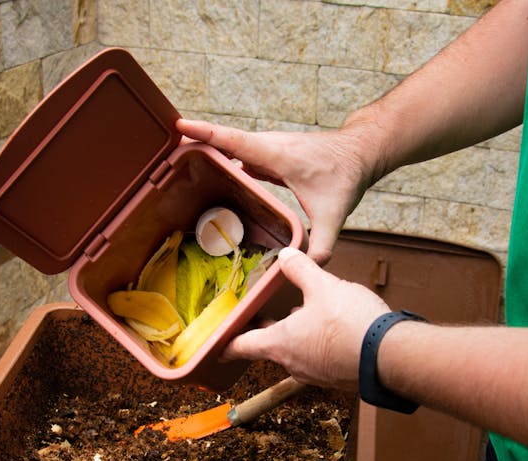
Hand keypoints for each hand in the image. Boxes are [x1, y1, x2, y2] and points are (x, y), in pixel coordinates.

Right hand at [176, 118, 374, 264]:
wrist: (359, 153)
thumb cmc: (346, 175)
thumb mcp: (334, 214)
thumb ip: (323, 243)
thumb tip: (310, 267)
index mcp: (276, 155)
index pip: (233, 140)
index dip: (206, 133)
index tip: (179, 127)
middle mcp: (268, 146)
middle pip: (224, 142)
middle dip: (196, 144)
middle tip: (167, 157)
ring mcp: (268, 149)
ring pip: (232, 148)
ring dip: (209, 152)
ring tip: (180, 165)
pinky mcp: (271, 155)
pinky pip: (241, 156)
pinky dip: (226, 161)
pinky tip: (215, 177)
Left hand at [222, 247, 389, 389]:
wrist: (389, 356)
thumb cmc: (350, 324)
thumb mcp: (323, 286)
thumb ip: (301, 269)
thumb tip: (286, 255)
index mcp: (281, 343)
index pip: (242, 346)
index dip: (226, 343)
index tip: (216, 344)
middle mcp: (294, 363)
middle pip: (272, 347)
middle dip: (270, 331)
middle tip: (267, 317)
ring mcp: (317, 374)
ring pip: (298, 352)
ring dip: (299, 336)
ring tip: (307, 314)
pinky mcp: (338, 377)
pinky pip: (321, 359)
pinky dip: (320, 344)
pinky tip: (335, 328)